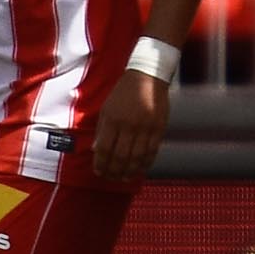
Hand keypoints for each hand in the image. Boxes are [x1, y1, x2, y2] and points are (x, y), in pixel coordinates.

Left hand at [89, 64, 171, 184]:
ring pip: (137, 157)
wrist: (148, 76)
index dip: (100, 164)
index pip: (104, 148)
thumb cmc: (124, 91)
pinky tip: (140, 169)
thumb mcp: (107, 107)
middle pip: (120, 156)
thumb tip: (95, 150)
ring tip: (124, 177)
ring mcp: (145, 127)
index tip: (99, 171)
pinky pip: (152, 151)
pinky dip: (145, 163)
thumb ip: (102, 129)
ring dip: (129, 171)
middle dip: (114, 171)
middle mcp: (129, 124)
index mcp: (113, 118)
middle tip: (111, 178)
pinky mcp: (159, 128)